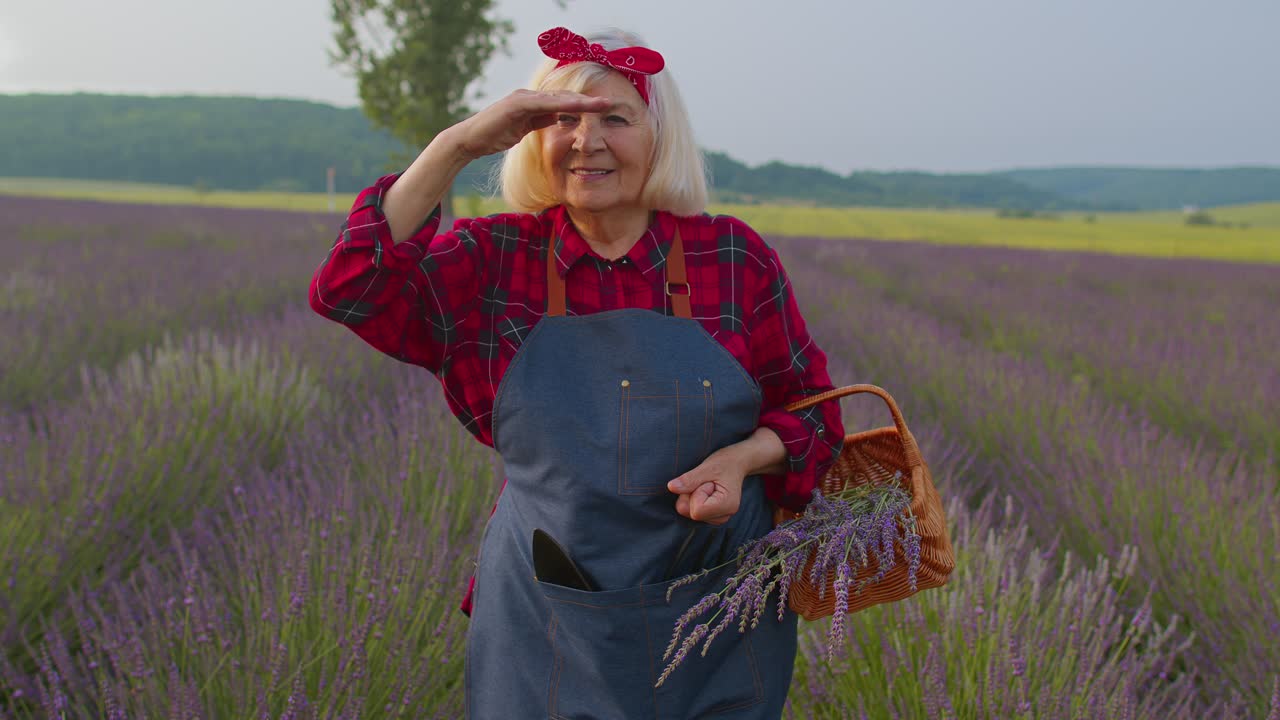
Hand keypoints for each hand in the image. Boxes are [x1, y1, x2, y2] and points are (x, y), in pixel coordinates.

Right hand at [452, 89, 611, 159]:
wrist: (470, 140)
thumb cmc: (494, 135)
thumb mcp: (524, 130)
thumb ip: (540, 121)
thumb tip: (558, 119)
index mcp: (533, 103)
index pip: (563, 102)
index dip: (583, 105)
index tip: (603, 109)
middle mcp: (530, 96)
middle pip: (565, 97)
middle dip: (588, 100)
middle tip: (610, 103)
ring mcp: (523, 98)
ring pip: (558, 98)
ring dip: (580, 101)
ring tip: (600, 104)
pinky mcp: (516, 104)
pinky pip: (544, 104)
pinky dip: (561, 105)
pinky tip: (576, 106)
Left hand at [667, 450, 746, 525]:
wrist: (736, 463)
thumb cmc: (724, 463)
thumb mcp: (707, 467)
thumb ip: (689, 479)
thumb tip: (671, 487)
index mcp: (727, 505)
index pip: (696, 511)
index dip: (695, 494)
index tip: (706, 482)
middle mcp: (725, 516)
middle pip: (692, 513)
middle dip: (692, 495)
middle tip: (705, 483)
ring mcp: (719, 518)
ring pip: (691, 514)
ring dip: (693, 498)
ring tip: (707, 486)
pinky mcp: (713, 517)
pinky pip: (693, 513)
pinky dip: (695, 501)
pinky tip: (706, 492)